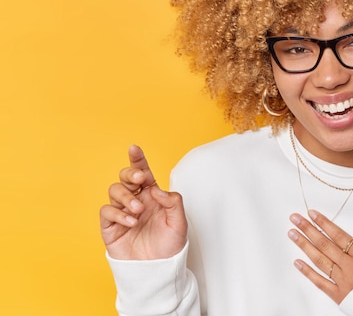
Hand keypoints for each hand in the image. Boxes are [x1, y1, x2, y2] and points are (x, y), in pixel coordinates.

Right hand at [99, 145, 186, 259]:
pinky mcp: (111, 227)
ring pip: (115, 191)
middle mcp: (136, 200)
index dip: (138, 159)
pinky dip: (118, 213)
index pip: (143, 172)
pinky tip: (131, 222)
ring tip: (138, 211)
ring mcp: (122, 213)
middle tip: (140, 181)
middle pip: (126, 177)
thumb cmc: (169, 246)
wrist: (157, 270)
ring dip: (126, 197)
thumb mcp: (179, 223)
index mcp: (152, 195)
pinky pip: (107, 211)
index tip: (134, 148)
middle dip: (130, 174)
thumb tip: (155, 189)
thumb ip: (172, 202)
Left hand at [288, 210, 352, 303]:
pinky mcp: (341, 297)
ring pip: (320, 261)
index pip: (339, 235)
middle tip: (295, 218)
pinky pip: (321, 283)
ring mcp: (344, 282)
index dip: (324, 223)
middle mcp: (351, 267)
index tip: (312, 214)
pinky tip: (297, 263)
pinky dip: (308, 273)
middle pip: (325, 244)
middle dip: (308, 230)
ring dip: (304, 246)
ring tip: (292, 234)